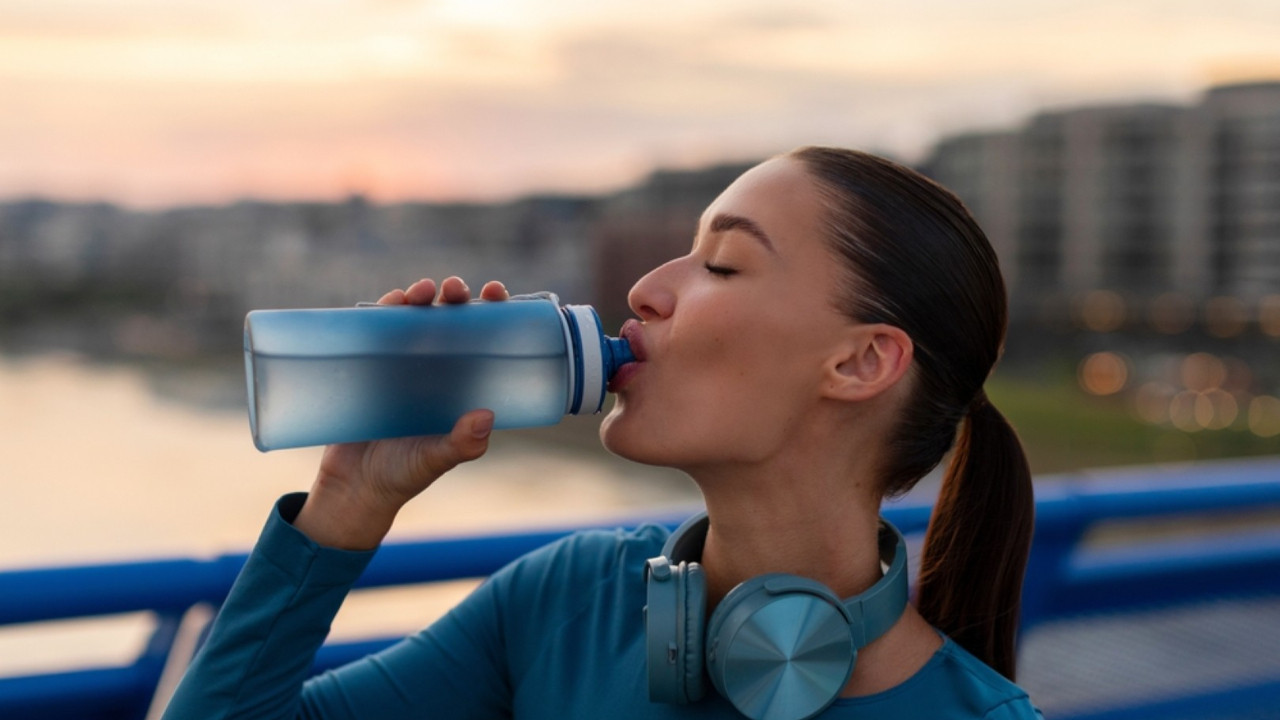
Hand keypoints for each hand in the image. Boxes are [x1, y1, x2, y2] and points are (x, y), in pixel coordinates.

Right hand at [294, 277, 510, 549]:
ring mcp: (401, 367)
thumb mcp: (437, 459)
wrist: (352, 488)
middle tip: (454, 289)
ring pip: (413, 320)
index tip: (497, 292)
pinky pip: (376, 333)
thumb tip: (486, 416)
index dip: (493, 312)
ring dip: (418, 298)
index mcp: (461, 386)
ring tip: (421, 291)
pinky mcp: (369, 368)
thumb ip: (461, 444)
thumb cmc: (404, 475)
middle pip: (449, 321)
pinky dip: (382, 313)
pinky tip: (389, 303)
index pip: (484, 341)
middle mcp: (435, 371)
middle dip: (454, 298)